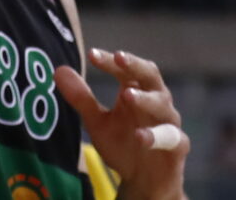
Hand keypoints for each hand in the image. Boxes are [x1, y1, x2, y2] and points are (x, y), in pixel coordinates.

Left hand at [55, 48, 188, 199]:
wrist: (143, 179)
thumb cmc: (123, 142)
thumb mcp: (97, 122)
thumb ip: (82, 99)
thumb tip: (59, 70)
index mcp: (136, 89)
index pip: (125, 68)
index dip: (110, 61)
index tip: (92, 55)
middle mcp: (156, 100)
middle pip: (150, 74)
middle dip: (135, 65)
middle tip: (119, 58)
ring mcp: (168, 122)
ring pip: (162, 104)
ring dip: (146, 99)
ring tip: (127, 96)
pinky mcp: (177, 146)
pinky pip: (171, 138)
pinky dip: (157, 136)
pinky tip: (140, 137)